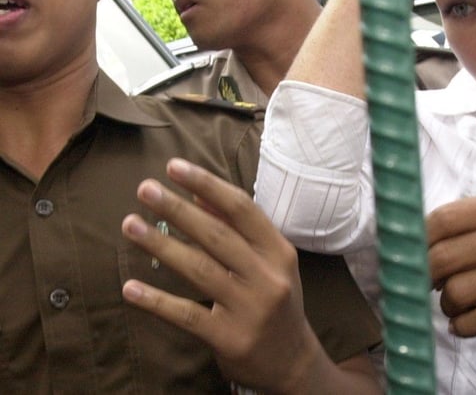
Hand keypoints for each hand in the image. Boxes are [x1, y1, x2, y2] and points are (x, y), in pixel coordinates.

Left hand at [121, 158, 372, 393]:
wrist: (292, 361)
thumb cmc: (275, 302)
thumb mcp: (269, 263)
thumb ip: (238, 229)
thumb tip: (200, 193)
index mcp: (279, 252)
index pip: (242, 209)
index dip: (207, 185)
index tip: (174, 167)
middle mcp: (268, 277)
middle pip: (217, 235)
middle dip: (178, 209)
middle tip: (145, 189)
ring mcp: (250, 308)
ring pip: (199, 270)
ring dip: (161, 245)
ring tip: (130, 226)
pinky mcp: (229, 337)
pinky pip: (186, 315)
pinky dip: (157, 301)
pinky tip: (131, 288)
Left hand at [426, 192, 475, 336]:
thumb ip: (467, 224)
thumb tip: (413, 245)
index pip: (441, 219)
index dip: (416, 242)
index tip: (411, 257)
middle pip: (442, 258)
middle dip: (427, 278)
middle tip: (432, 285)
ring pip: (458, 292)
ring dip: (447, 305)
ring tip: (457, 305)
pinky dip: (463, 326)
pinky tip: (467, 322)